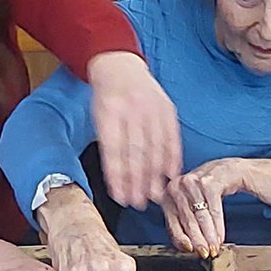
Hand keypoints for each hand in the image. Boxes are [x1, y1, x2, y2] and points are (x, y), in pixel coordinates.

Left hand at [88, 51, 180, 209]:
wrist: (121, 66)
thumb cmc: (106, 97)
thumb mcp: (98, 116)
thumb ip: (108, 143)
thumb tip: (118, 179)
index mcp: (109, 112)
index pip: (114, 150)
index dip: (118, 176)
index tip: (120, 197)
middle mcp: (132, 110)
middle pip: (136, 153)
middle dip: (137, 181)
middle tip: (138, 203)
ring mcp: (152, 109)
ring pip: (155, 148)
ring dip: (155, 175)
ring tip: (153, 196)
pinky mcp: (167, 109)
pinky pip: (171, 137)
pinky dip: (172, 158)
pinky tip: (170, 175)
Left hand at [162, 158, 270, 257]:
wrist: (228, 170)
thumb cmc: (207, 190)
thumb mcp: (192, 204)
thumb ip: (185, 222)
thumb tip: (187, 246)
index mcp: (168, 193)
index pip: (172, 221)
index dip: (181, 238)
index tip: (190, 250)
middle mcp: (177, 185)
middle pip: (187, 220)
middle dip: (198, 240)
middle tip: (205, 253)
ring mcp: (193, 182)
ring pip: (201, 216)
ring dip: (209, 235)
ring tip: (214, 247)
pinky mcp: (209, 181)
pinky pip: (214, 209)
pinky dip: (218, 226)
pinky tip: (220, 236)